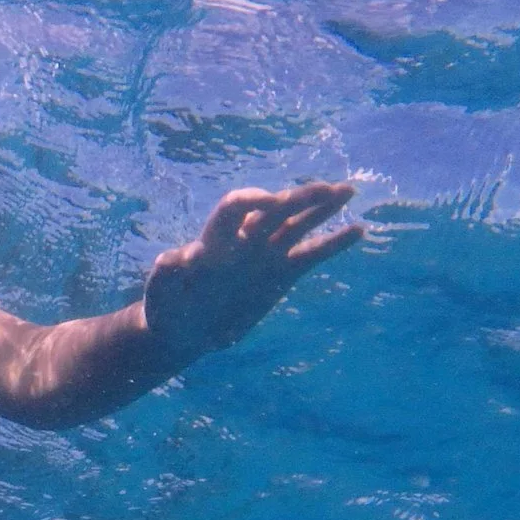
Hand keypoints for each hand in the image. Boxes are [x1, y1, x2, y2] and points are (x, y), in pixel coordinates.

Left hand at [143, 181, 364, 359]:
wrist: (182, 331)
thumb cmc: (166, 308)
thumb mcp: (161, 293)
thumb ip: (167, 274)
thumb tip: (174, 258)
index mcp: (216, 240)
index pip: (236, 207)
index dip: (252, 200)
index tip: (270, 203)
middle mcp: (243, 241)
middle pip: (275, 210)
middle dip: (299, 198)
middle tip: (329, 189)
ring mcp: (264, 256)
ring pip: (297, 224)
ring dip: (322, 208)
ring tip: (349, 190)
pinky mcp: (280, 275)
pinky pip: (311, 255)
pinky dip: (333, 243)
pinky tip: (358, 230)